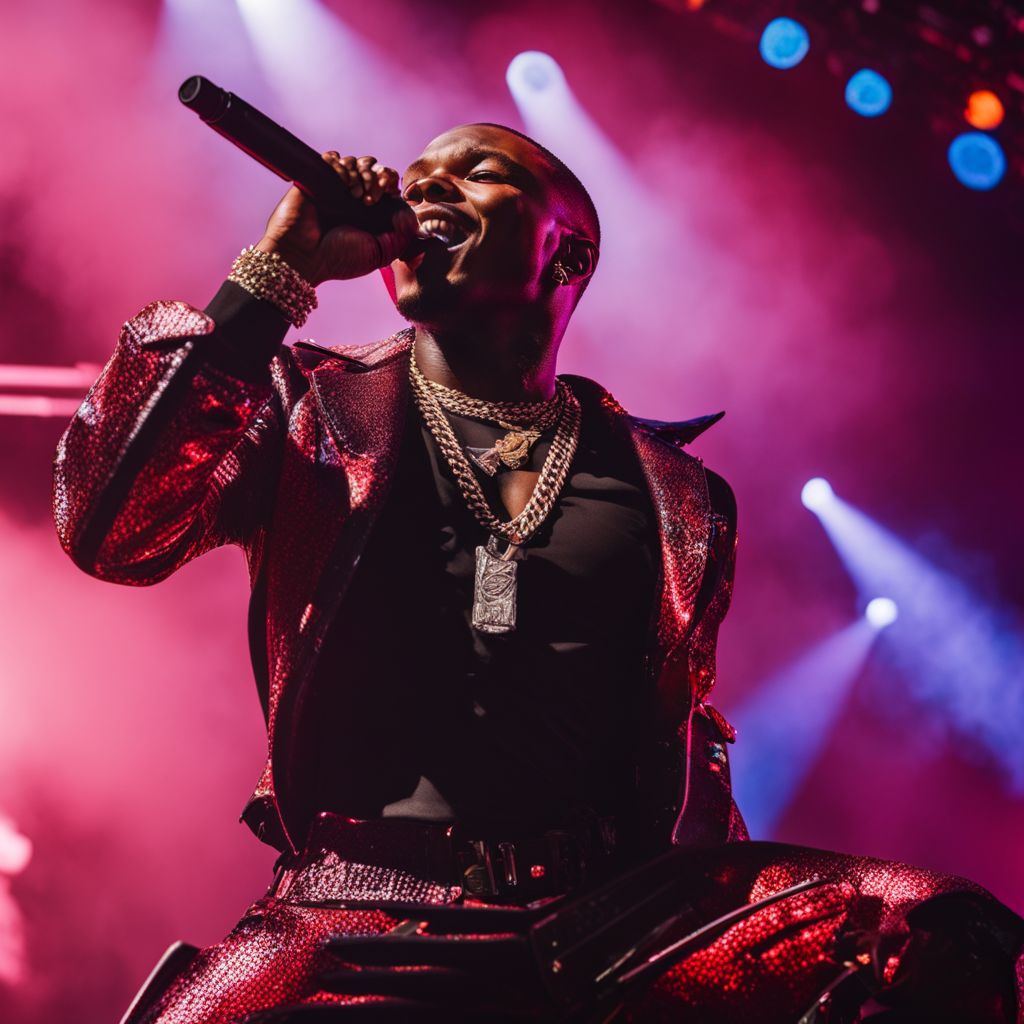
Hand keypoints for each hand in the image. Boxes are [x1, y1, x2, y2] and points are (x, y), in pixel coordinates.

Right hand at [255, 153, 418, 285]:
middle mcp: (353, 197)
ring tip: (357, 196)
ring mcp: (334, 186)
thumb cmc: (338, 258)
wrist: (303, 256)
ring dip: (362, 173)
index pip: (387, 185)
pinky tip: (343, 184)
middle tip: (373, 197)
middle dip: (378, 176)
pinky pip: (333, 158)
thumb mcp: (379, 253)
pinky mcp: (316, 177)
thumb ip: (401, 236)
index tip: (391, 193)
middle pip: (374, 168)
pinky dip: (342, 166)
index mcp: (369, 213)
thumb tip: (413, 215)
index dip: (392, 183)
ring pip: (356, 162)